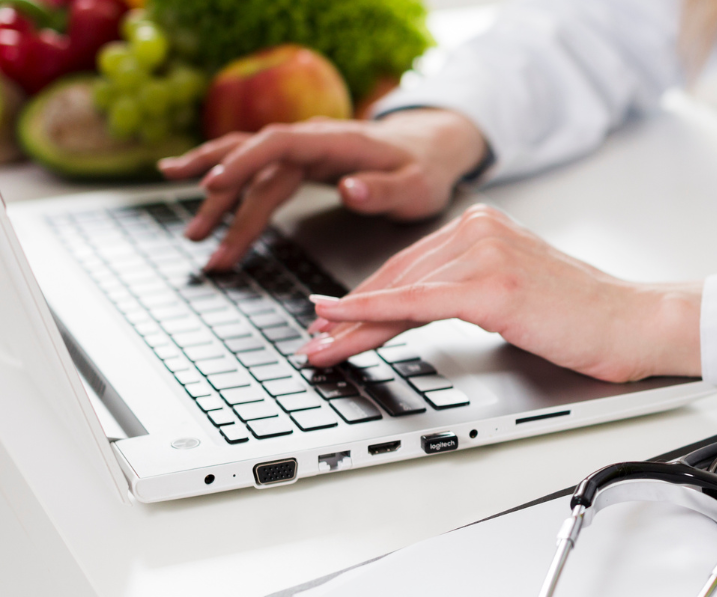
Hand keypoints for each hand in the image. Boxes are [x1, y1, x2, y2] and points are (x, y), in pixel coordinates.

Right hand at [157, 109, 488, 271]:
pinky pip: (256, 169)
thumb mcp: (416, 186)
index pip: (278, 144)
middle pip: (255, 164)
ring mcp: (302, 150)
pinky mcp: (299, 161)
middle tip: (200, 240)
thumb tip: (348, 190)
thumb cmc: (423, 169)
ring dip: (216, 196)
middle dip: (224, 202)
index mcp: (335, 141)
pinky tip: (193, 185)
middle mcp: (311, 140)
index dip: (243, 162)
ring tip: (191, 232)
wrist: (430, 147)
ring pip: (248, 166)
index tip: (213, 185)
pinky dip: (224, 176)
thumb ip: (383, 190)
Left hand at [298, 205, 703, 382]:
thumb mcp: (518, 289)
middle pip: (396, 277)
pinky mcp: (491, 286)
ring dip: (352, 324)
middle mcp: (480, 229)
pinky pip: (417, 303)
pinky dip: (373, 315)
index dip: (365, 295)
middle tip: (314, 339)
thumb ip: (472, 287)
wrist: (635, 322)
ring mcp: (485, 254)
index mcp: (485, 224)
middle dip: (349, 313)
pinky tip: (344, 323)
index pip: (409, 264)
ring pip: (399, 292)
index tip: (333, 317)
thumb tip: (422, 310)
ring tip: (321, 348)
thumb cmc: (587, 316)